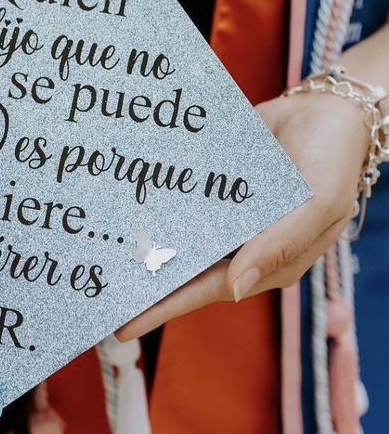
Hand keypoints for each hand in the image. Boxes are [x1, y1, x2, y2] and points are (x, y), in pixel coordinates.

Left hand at [117, 89, 368, 340]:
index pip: (207, 290)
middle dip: (144, 285)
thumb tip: (233, 288)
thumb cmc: (332, 161)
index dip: (165, 308)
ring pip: (177, 238)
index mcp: (266, 261)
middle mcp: (239, 244)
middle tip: (101, 297)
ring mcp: (224, 217)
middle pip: (184, 270)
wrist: (326, 108)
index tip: (124, 325)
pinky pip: (180, 202)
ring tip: (101, 258)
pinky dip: (155, 208)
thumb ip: (277, 246)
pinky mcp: (212, 190)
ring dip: (144, 246)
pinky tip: (124, 211)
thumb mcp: (318, 205)